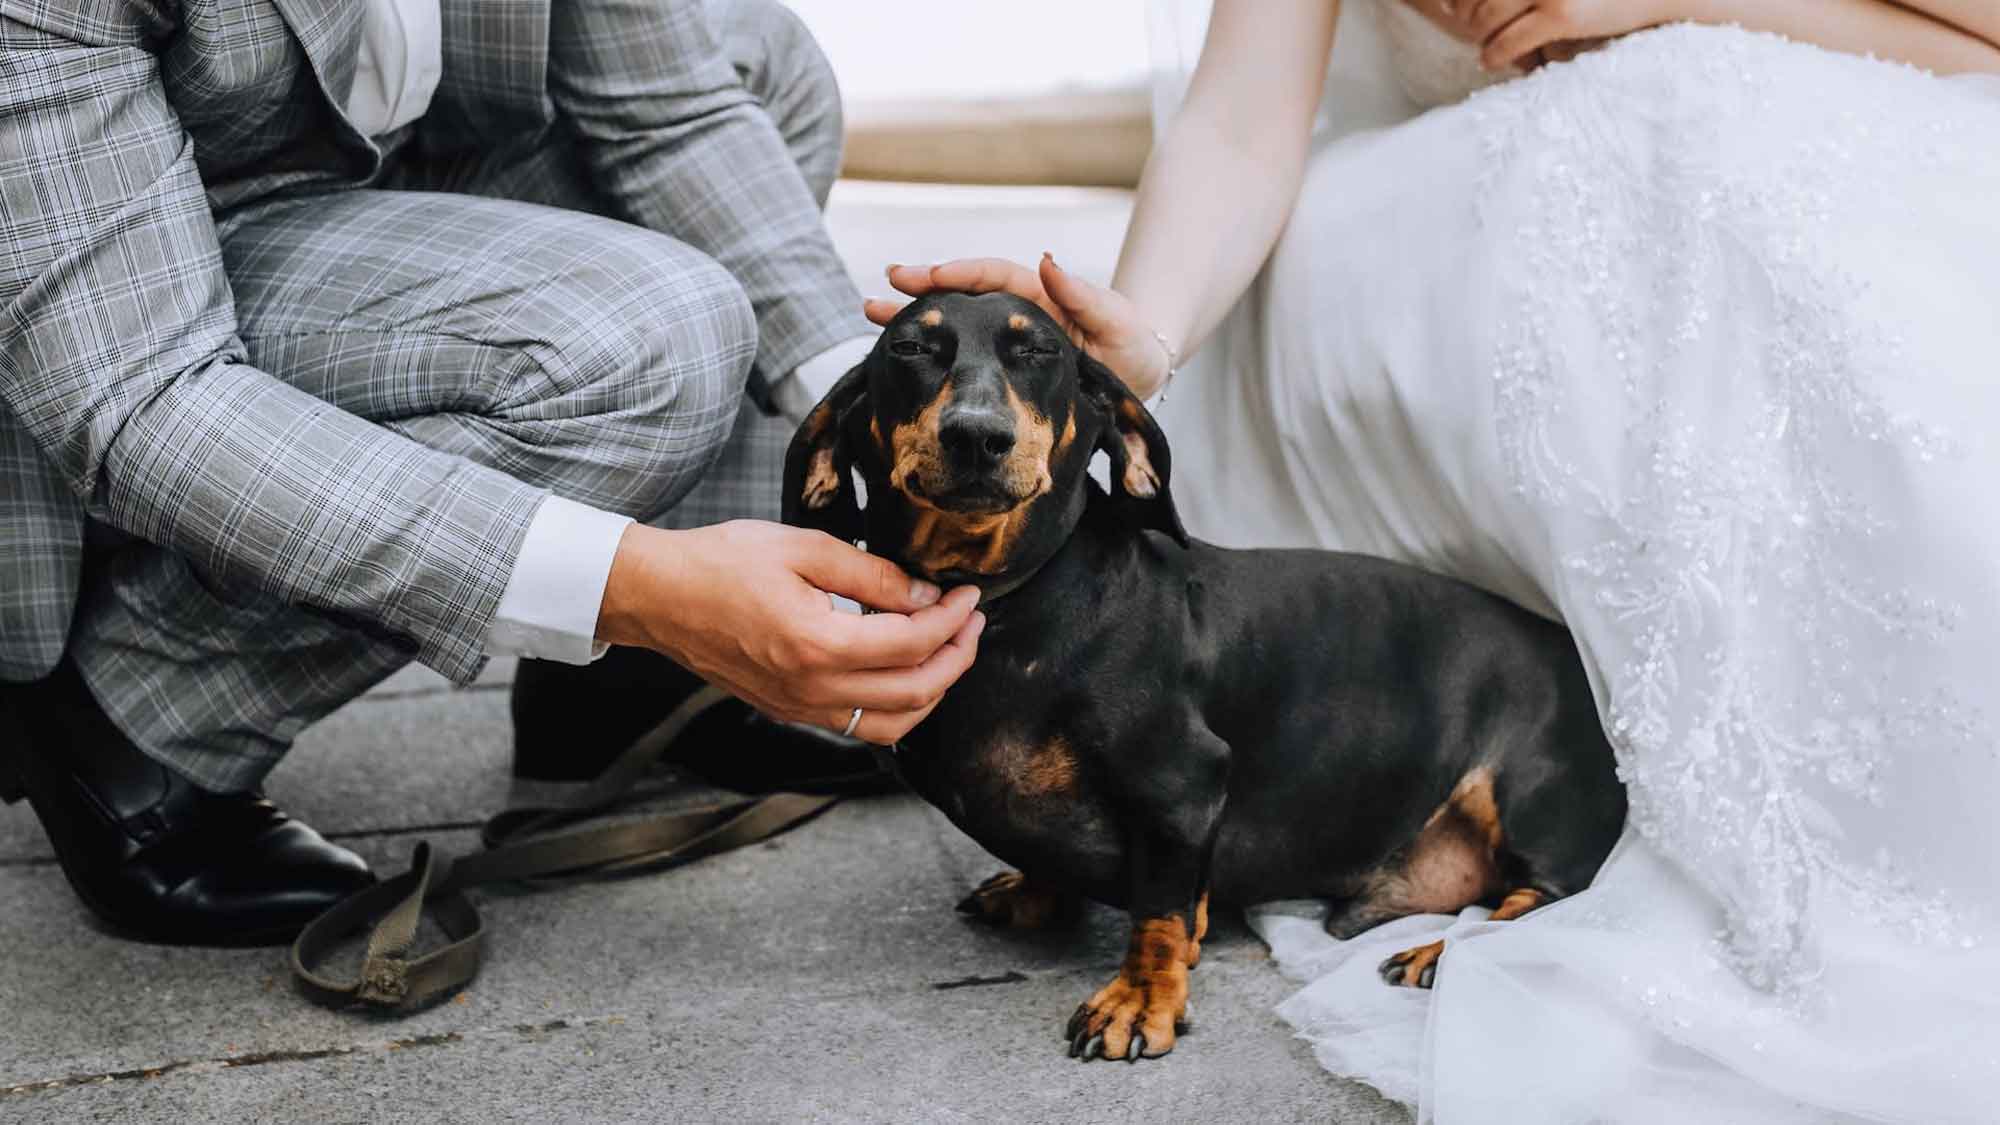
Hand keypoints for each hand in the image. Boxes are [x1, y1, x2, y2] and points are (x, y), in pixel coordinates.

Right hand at [596, 521, 984, 743]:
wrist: (659, 596)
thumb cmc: (722, 562)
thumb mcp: (803, 548)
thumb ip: (872, 576)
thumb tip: (925, 598)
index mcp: (818, 644)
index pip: (914, 642)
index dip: (953, 619)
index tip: (969, 595)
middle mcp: (813, 689)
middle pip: (916, 691)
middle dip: (958, 656)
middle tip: (972, 622)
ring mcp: (801, 708)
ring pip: (894, 723)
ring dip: (934, 689)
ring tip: (950, 650)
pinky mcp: (790, 711)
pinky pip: (861, 727)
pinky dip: (898, 708)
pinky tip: (906, 673)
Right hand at [867, 254, 1173, 399]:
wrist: (1140, 383)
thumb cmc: (1131, 346)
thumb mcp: (1114, 320)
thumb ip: (1082, 295)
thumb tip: (1048, 261)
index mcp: (1037, 296)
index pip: (991, 276)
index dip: (960, 273)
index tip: (929, 275)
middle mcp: (1013, 314)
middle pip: (960, 294)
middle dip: (922, 288)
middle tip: (884, 284)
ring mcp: (1003, 342)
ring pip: (953, 324)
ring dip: (913, 317)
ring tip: (871, 312)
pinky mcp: (1000, 369)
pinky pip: (961, 356)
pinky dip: (930, 353)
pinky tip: (897, 355)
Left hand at [1428, 0, 1670, 70]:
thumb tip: (1458, 4)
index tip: (1456, 8)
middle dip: (1468, 17)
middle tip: (1473, 32)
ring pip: (1484, 19)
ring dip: (1479, 38)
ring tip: (1485, 46)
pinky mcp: (1562, 14)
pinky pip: (1506, 42)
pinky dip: (1493, 55)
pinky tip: (1490, 62)